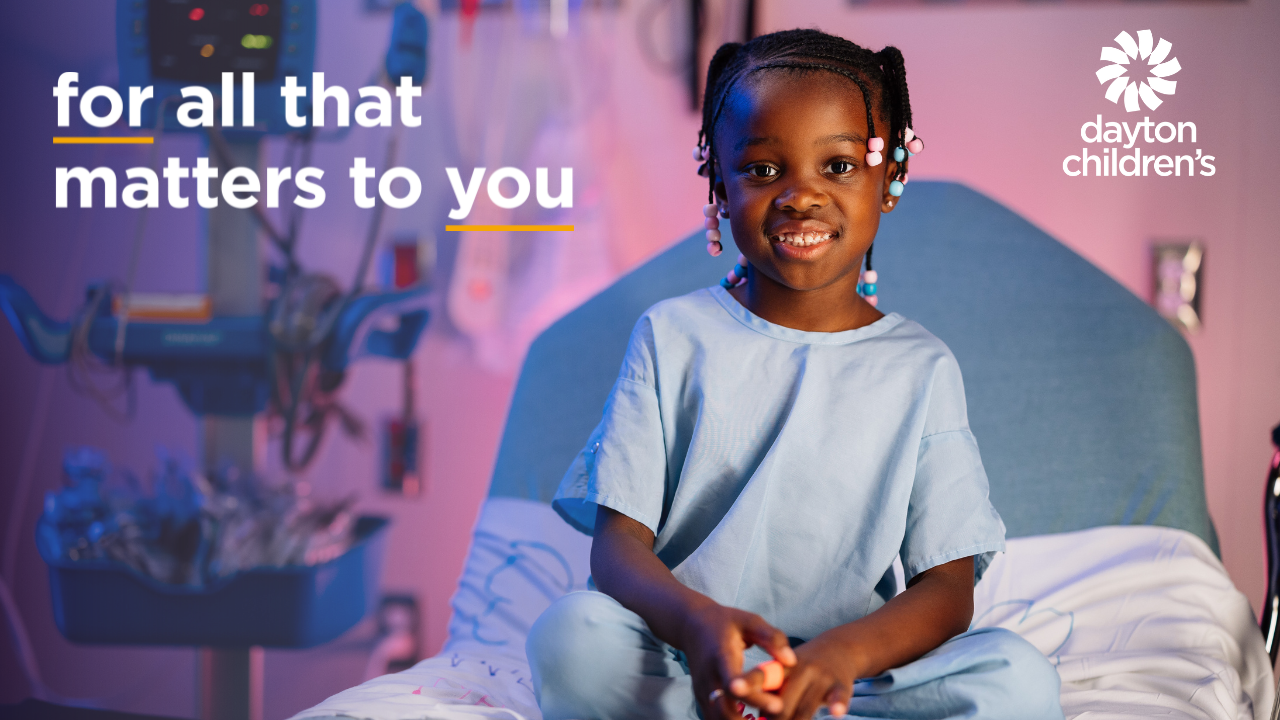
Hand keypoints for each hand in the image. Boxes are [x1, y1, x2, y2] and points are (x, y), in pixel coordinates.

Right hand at [681, 603, 796, 719]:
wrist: (691, 626)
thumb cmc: (725, 622)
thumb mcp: (750, 621)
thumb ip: (772, 638)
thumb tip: (791, 661)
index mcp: (721, 656)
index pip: (733, 683)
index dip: (753, 697)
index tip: (777, 706)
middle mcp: (708, 678)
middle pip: (724, 712)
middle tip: (776, 719)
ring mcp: (702, 691)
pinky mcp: (701, 699)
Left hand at [731, 634, 858, 719]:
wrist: (838, 649)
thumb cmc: (801, 670)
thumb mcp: (782, 675)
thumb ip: (767, 693)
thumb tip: (757, 718)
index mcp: (779, 668)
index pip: (760, 677)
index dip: (747, 684)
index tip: (734, 688)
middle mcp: (799, 669)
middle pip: (781, 706)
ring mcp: (821, 676)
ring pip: (805, 710)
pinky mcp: (840, 684)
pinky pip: (838, 696)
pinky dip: (837, 705)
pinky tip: (836, 713)